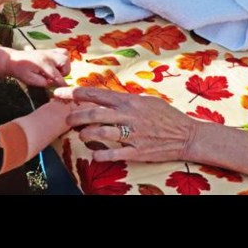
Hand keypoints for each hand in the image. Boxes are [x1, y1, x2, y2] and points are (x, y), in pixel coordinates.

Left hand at [5, 48, 70, 87]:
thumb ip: (41, 82)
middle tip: (56, 77)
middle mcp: (48, 55)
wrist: (12, 59)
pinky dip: (62, 59)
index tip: (64, 89)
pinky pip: (61, 51)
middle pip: (65, 61)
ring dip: (64, 65)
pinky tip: (55, 66)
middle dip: (64, 72)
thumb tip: (51, 83)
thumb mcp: (28, 79)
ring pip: (65, 55)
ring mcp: (49, 52)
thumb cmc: (19, 70)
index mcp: (43, 63)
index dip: (62, 84)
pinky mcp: (48, 50)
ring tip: (56, 71)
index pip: (57, 75)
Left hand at [55, 87, 197, 162]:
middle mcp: (129, 116)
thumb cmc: (166, 116)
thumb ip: (126, 100)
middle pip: (94, 114)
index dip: (77, 94)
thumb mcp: (147, 100)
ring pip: (101, 133)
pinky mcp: (137, 151)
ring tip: (80, 134)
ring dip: (86, 134)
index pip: (98, 94)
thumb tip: (106, 97)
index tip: (61, 94)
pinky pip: (113, 153)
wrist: (186, 135)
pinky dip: (100, 154)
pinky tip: (93, 154)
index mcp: (130, 101)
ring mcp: (132, 134)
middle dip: (75, 115)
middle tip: (66, 118)